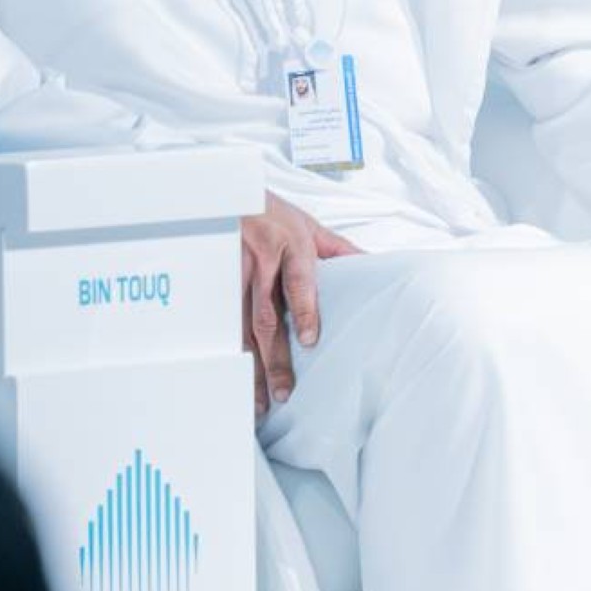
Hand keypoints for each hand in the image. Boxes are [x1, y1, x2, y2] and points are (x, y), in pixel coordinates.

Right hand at [242, 190, 359, 416]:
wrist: (225, 193)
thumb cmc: (272, 211)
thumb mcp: (309, 225)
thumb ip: (339, 250)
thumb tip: (374, 268)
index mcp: (291, 245)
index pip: (298, 281)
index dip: (304, 310)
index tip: (308, 340)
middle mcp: (261, 261)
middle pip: (267, 315)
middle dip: (275, 358)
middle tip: (285, 391)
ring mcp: (234, 273)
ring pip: (241, 326)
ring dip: (251, 365)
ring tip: (260, 398)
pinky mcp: (216, 281)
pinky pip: (221, 322)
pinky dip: (228, 351)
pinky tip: (234, 374)